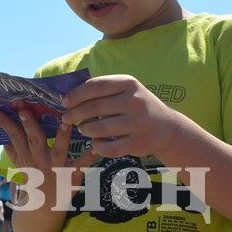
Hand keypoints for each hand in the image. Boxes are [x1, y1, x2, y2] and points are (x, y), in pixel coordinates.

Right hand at [0, 103, 98, 199]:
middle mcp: (41, 161)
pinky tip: (97, 146)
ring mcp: (57, 168)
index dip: (6, 124)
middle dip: (30, 125)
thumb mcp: (20, 168)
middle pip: (34, 140)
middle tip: (25, 110)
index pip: (14, 137)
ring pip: (59, 150)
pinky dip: (90, 157)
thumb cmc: (33, 184)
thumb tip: (2, 135)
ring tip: (65, 122)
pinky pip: (82, 165)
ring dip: (62, 137)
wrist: (43, 211)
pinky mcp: (72, 176)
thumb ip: (12, 152)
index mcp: (27, 157)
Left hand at [61, 74, 181, 158]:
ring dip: (86, 129)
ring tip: (83, 128)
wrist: (167, 127)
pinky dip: (98, 146)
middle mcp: (135, 101)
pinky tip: (95, 142)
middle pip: (95, 107)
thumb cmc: (136, 106)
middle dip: (76, 114)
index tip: (64, 102)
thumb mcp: (125, 91)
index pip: (96, 85)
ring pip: (100, 128)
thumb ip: (102, 90)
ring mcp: (138, 123)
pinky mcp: (139, 143)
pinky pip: (110, 147)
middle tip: (66, 118)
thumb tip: (68, 97)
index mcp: (129, 83)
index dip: (76, 94)